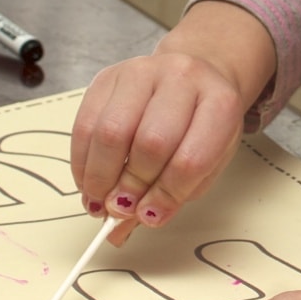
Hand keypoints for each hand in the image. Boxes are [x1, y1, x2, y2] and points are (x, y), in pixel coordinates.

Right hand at [71, 51, 244, 244]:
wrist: (195, 76)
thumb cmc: (202, 123)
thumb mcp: (206, 161)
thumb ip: (171, 195)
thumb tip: (122, 228)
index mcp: (219, 103)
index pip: (191, 159)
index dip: (165, 196)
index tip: (148, 216)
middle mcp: (182, 78)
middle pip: (149, 143)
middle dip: (130, 186)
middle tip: (120, 209)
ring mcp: (141, 71)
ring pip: (110, 131)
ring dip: (99, 176)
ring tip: (99, 199)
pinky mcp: (108, 76)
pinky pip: (85, 123)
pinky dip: (82, 160)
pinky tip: (88, 179)